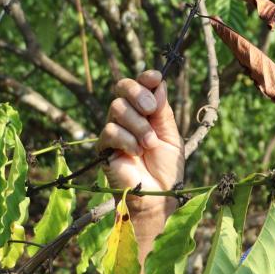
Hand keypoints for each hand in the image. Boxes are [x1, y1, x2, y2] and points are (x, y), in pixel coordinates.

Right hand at [98, 70, 184, 214]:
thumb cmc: (166, 169)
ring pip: (117, 108)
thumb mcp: (171, 136)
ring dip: (138, 125)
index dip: (145, 78)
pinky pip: (110, 131)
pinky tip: (136, 153)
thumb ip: (163, 111)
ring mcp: (114, 131)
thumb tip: (158, 83)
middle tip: (151, 110)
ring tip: (149, 144)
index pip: (139, 85)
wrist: (158, 196)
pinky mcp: (103, 147)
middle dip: (139, 94)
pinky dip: (127, 140)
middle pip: (122, 88)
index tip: (155, 77)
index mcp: (145, 113)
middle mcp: (128, 118)